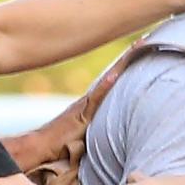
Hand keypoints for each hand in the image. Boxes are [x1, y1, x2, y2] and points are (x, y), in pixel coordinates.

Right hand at [30, 41, 143, 163]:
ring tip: (137, 46)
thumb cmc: (61, 145)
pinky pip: (95, 98)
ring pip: (108, 79)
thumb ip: (99, 130)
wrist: (40, 146)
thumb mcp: (86, 136)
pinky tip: (115, 75)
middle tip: (145, 38)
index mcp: (93, 101)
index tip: (141, 48)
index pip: (113, 78)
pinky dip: (105, 86)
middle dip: (130, 56)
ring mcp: (85, 104)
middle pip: (114, 73)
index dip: (127, 64)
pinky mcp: (81, 115)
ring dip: (122, 64)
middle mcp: (90, 97)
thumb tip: (116, 135)